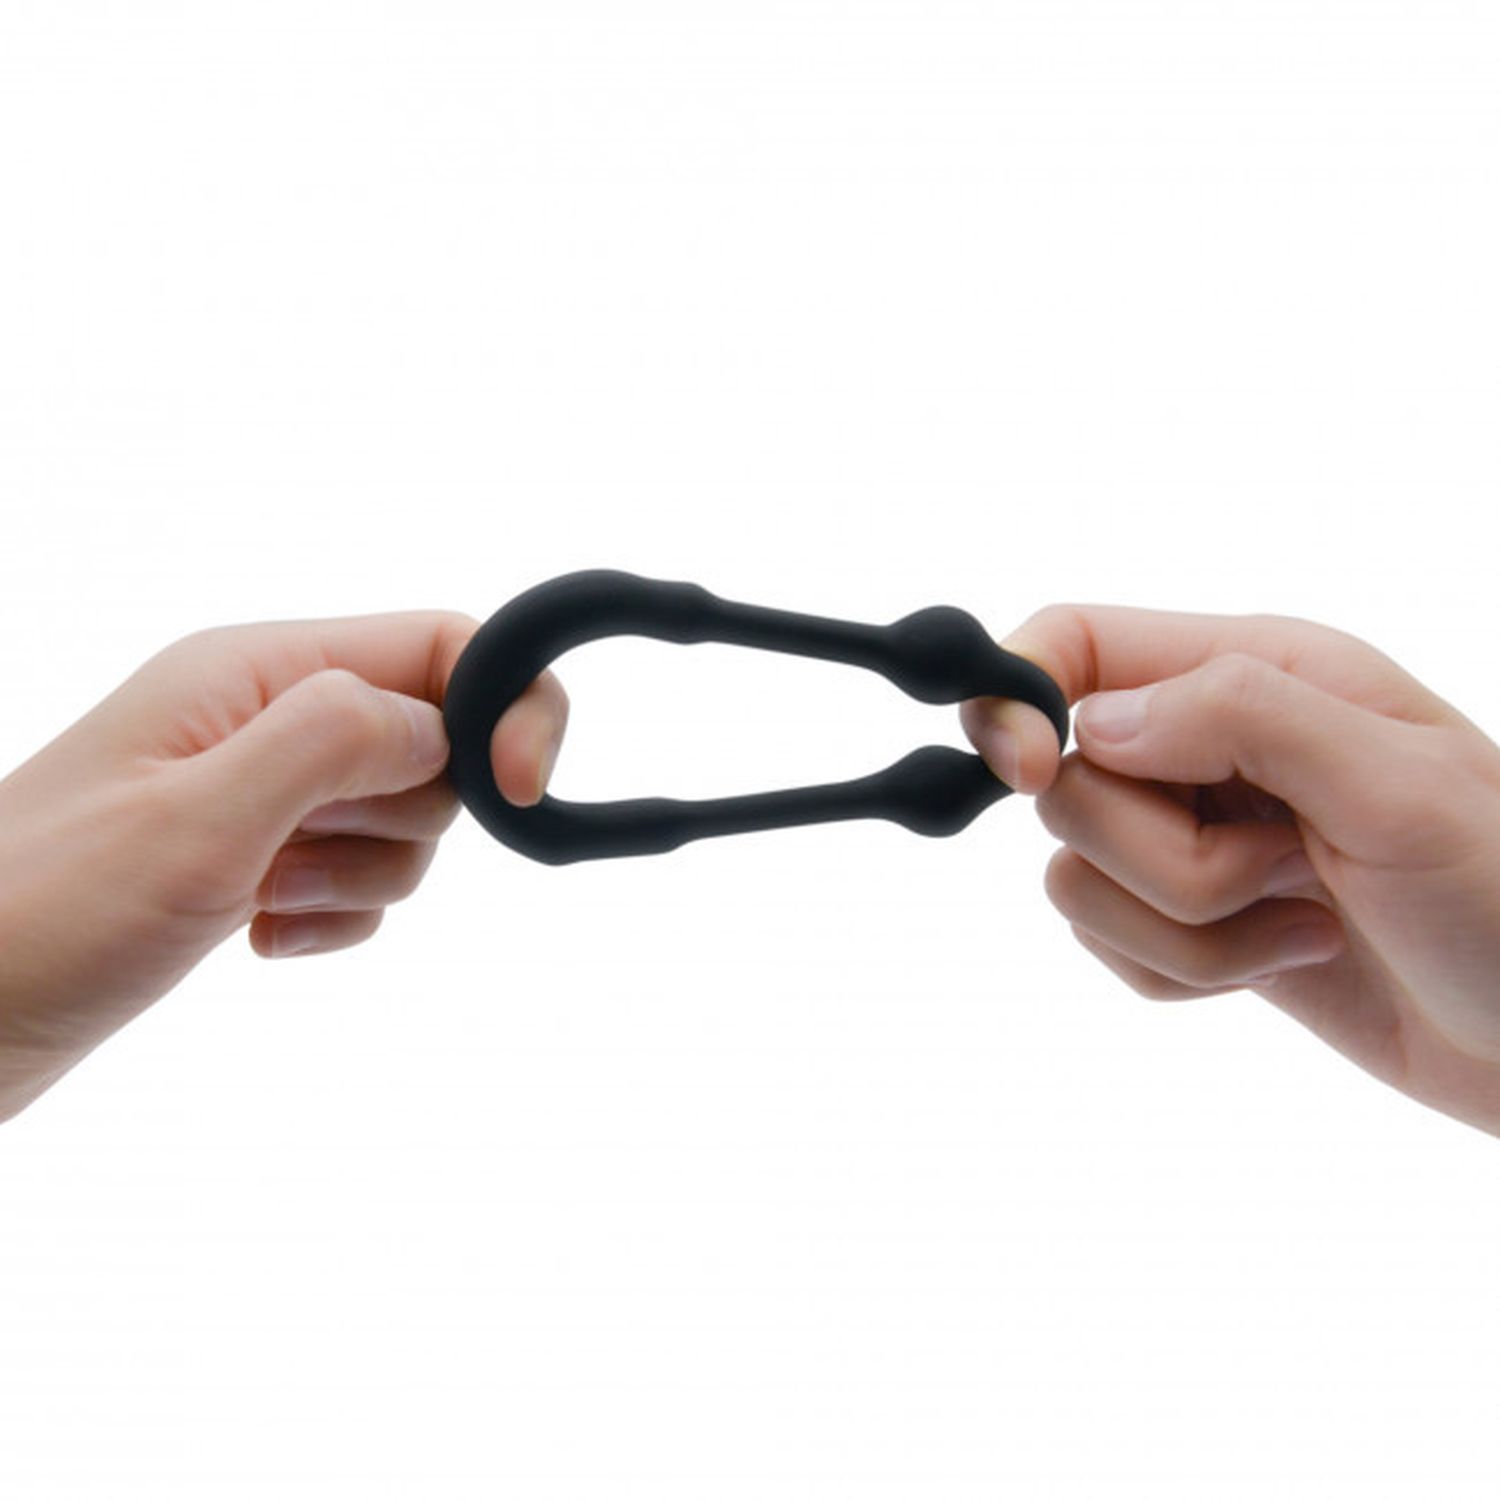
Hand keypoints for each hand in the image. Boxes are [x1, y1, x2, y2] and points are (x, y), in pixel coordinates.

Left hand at [0, 611, 566, 1121]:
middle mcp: (265, 716)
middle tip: (299, 857)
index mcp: (255, 671)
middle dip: (406, 817)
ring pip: (404, 820)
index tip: (523, 791)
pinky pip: (362, 882)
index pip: (441, 644)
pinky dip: (333, 918)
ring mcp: (260, 790)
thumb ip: (334, 742)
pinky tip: (255, 935)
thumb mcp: (198, 821)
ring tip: (256, 901)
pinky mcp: (255, 860)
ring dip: (358, 879)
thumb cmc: (34, 914)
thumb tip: (450, 719)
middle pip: (435, 741)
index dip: (507, 704)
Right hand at [960, 604, 1499, 1136]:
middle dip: (1164, 859)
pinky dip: (1188, 974)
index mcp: (1254, 671)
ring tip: (1302, 918)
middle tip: (1286, 865)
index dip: (1018, 691)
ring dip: (1188, 929)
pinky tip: (1290, 953)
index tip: (1026, 770)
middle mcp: (1208, 745)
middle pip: (1069, 785)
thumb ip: (1244, 718)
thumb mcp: (1399, 789)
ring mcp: (1195, 836)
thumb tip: (1090, 726)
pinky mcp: (1191, 921)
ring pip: (1079, 878)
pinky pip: (1109, 946)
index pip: (1078, 642)